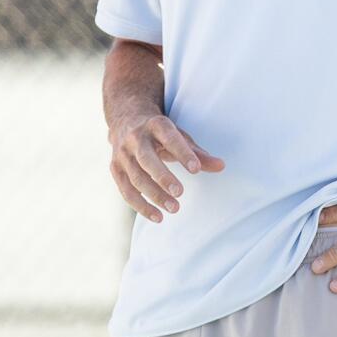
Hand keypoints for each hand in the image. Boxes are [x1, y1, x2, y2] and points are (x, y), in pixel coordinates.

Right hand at [108, 113, 223, 222]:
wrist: (126, 120)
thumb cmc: (160, 133)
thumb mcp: (180, 136)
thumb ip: (198, 154)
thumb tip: (221, 167)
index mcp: (155, 125)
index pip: (169, 138)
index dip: (182, 153)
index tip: (196, 170)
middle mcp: (135, 138)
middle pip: (146, 159)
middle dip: (162, 177)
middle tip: (180, 193)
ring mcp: (122, 154)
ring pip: (136, 177)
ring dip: (154, 195)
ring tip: (174, 209)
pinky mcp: (115, 169)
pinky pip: (126, 191)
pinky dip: (141, 206)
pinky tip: (158, 217)